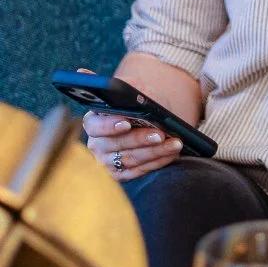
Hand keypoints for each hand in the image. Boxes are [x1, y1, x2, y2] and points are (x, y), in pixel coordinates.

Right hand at [77, 67, 183, 181]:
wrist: (148, 119)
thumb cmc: (139, 104)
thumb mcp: (136, 92)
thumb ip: (131, 92)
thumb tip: (125, 92)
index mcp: (94, 121)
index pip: (95, 126)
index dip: (109, 126)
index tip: (127, 123)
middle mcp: (96, 144)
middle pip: (117, 144)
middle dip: (141, 139)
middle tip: (160, 134)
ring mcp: (107, 162)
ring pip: (131, 159)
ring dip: (155, 152)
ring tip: (174, 144)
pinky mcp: (120, 174)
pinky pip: (139, 170)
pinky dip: (157, 161)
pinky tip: (171, 153)